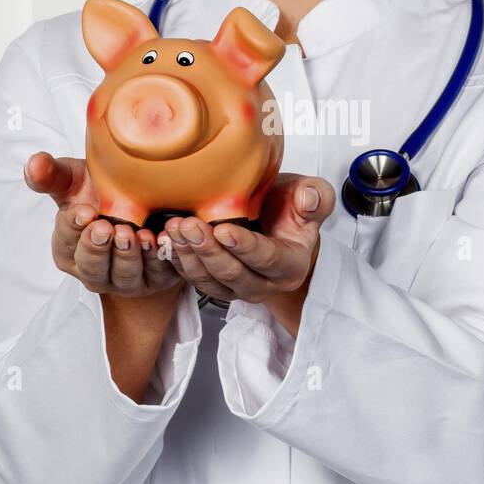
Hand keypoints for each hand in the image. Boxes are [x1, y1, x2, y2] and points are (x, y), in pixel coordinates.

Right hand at [23, 151, 183, 297]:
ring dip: (129, 256)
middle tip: (106, 227)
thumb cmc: (100, 192)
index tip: (84, 211)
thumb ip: (51, 174)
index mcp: (68, 250)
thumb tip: (33, 163)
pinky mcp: (155, 278)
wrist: (144, 201)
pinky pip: (157, 275)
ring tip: (135, 233)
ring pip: (124, 276)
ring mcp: (124, 280)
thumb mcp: (74, 180)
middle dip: (98, 248)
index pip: (66, 242)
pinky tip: (161, 239)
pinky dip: (159, 259)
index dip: (73, 227)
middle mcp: (94, 272)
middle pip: (92, 268)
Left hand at [163, 173, 335, 305]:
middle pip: (234, 275)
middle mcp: (265, 284)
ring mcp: (238, 288)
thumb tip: (309, 198)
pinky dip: (178, 262)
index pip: (267, 259)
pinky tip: (166, 240)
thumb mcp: (312, 195)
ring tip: (174, 229)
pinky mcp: (216, 285)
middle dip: (209, 251)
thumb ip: (317, 196)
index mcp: (291, 265)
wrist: (276, 221)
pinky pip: (195, 280)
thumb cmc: (291, 207)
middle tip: (189, 225)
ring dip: (189, 256)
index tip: (224, 230)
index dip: (245, 247)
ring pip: (210, 281)